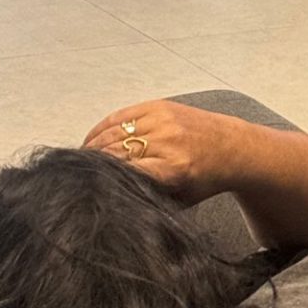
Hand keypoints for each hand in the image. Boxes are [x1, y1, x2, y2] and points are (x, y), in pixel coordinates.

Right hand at [83, 99, 247, 202]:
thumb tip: (109, 203)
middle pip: (113, 152)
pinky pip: (121, 115)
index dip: (99, 181)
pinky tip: (92, 140)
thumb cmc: (205, 180)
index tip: (82, 189)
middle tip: (74, 177)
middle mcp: (166, 141)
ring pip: (113, 132)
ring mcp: (163, 119)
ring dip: (92, 146)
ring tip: (80, 162)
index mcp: (172, 169)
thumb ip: (146, 200)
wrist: (232, 147)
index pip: (122, 173)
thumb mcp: (177, 201)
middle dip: (92, 165)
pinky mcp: (159, 105)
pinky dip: (102, 128)